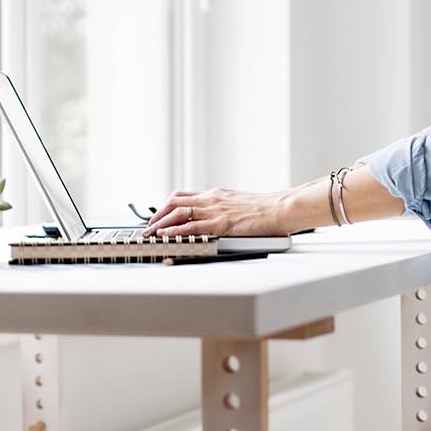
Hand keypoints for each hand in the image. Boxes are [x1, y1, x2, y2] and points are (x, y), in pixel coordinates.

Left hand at [144, 187, 292, 237]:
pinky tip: (165, 235)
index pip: (183, 196)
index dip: (166, 206)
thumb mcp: (240, 205)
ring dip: (160, 223)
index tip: (158, 216)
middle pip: (174, 202)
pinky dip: (175, 230)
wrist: (282, 208)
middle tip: (148, 226)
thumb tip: (218, 219)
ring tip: (150, 232)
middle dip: (157, 214)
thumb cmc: (267, 209)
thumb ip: (226, 209)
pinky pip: (192, 226)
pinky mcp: (222, 223)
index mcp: (217, 194)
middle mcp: (212, 199)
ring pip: (179, 212)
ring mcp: (216, 210)